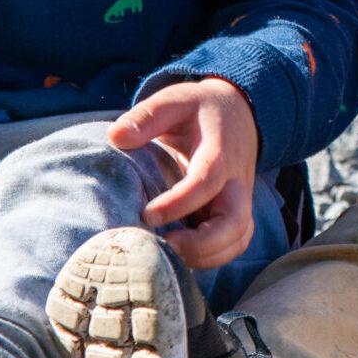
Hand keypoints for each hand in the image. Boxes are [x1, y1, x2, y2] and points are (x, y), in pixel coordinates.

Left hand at [109, 77, 260, 269]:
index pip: (208, 181)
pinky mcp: (237, 212)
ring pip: (238, 239)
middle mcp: (237, 181)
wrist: (241, 112)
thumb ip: (148, 116)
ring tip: (167, 256)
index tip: (148, 215)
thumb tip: (116, 137)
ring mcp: (240, 199)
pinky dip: (211, 257)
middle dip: (202, 244)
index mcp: (221, 152)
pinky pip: (234, 243)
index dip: (180, 203)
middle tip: (163, 247)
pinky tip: (179, 255)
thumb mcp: (176, 99)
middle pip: (235, 222)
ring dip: (206, 256)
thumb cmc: (201, 108)